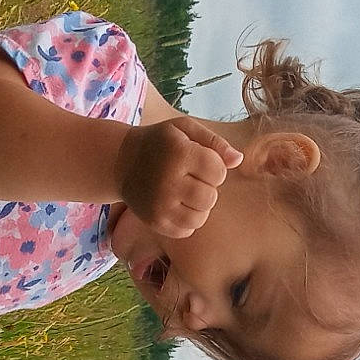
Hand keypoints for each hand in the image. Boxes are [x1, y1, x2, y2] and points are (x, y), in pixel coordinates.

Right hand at [114, 119, 243, 238]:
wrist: (121, 162)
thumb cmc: (160, 143)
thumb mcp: (185, 129)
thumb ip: (215, 142)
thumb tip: (238, 160)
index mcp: (179, 153)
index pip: (218, 171)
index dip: (215, 168)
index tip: (200, 163)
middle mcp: (168, 181)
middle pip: (210, 198)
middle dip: (207, 189)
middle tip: (192, 179)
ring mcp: (160, 205)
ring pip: (200, 218)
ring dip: (199, 207)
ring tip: (187, 194)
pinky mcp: (154, 221)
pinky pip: (185, 231)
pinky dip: (186, 221)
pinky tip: (177, 206)